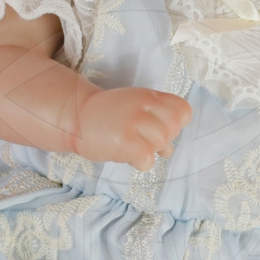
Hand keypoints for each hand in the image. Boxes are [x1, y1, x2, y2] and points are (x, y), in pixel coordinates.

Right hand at [73, 87, 191, 170]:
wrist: (76, 117)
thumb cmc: (108, 115)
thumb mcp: (136, 105)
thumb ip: (157, 119)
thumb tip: (169, 150)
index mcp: (149, 95)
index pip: (183, 111)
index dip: (177, 124)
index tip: (161, 127)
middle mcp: (143, 106)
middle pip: (174, 129)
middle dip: (164, 140)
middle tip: (145, 140)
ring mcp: (133, 123)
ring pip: (162, 143)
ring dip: (152, 151)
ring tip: (135, 148)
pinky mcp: (124, 141)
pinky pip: (148, 159)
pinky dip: (141, 163)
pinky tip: (127, 156)